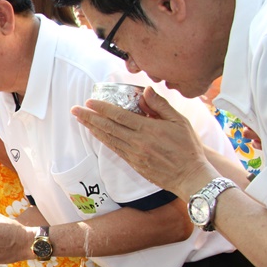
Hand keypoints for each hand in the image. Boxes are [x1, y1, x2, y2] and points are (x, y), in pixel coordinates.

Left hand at [71, 87, 214, 199]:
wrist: (190, 176)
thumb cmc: (188, 147)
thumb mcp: (180, 121)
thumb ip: (161, 105)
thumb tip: (145, 90)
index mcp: (149, 129)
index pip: (119, 116)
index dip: (102, 108)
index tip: (89, 102)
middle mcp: (138, 142)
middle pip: (108, 127)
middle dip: (90, 117)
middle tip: (75, 110)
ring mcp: (134, 154)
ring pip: (108, 138)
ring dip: (92, 128)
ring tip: (80, 120)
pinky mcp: (134, 164)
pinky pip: (114, 149)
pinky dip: (103, 140)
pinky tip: (96, 134)